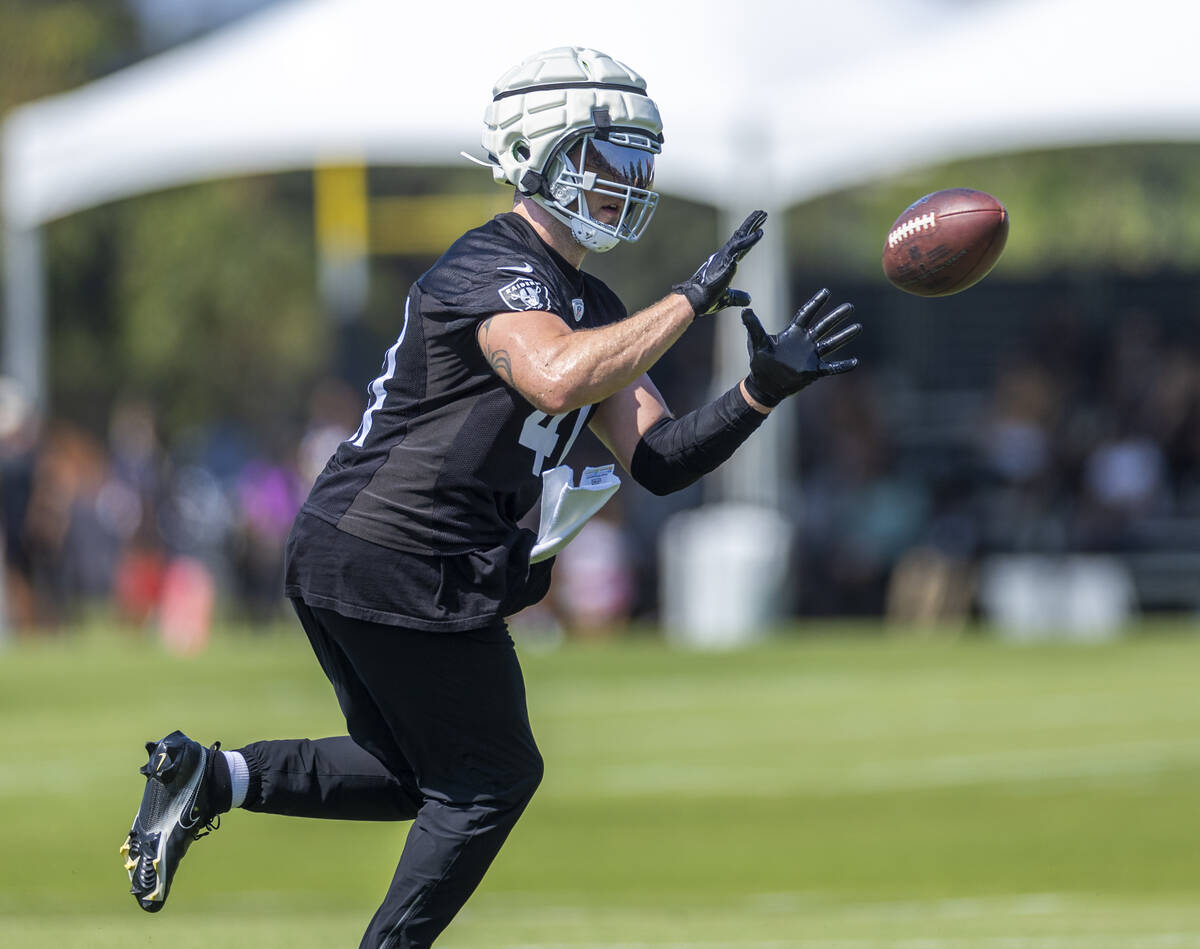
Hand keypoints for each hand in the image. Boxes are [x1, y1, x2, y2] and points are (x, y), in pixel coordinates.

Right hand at [671, 210, 766, 315]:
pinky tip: (760, 232)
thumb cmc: (707, 299)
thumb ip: (738, 296)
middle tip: (762, 214)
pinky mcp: (727, 259)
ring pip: (741, 236)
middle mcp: (724, 256)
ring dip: (752, 224)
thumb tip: (748, 299)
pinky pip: (741, 246)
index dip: (750, 239)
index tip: (758, 229)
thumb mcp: (727, 297)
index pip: (741, 248)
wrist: (696, 300)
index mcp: (724, 263)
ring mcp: (725, 256)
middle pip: (741, 237)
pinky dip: (751, 239)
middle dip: (751, 225)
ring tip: (762, 214)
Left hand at [741, 288, 861, 406]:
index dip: (816, 303)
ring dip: (844, 336)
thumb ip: (753, 327)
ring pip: (831, 343)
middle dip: (836, 317)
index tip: (826, 292)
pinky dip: (842, 366)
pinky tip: (855, 362)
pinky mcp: (813, 371)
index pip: (806, 314)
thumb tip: (744, 311)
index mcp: (793, 333)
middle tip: (850, 306)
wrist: (764, 386)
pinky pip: (831, 368)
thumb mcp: (756, 343)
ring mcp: (811, 356)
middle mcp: (805, 342)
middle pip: (824, 326)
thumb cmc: (760, 363)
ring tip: (858, 327)